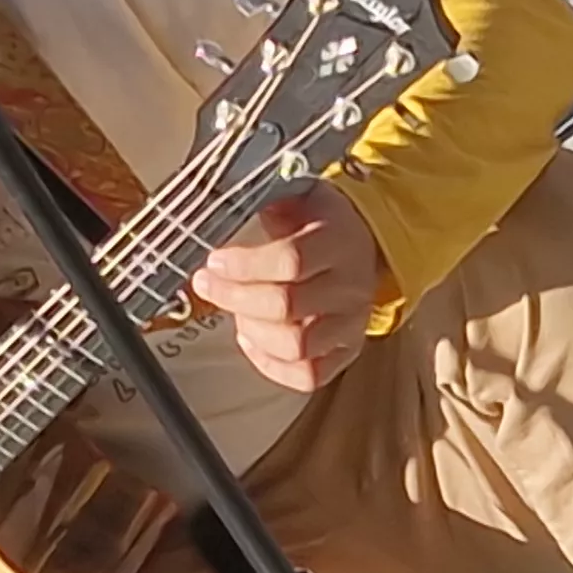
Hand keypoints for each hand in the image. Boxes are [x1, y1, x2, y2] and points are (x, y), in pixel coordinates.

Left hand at [191, 183, 379, 392]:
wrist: (365, 244)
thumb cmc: (319, 223)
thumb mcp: (298, 197)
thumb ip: (265, 201)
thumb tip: (218, 207)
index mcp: (339, 241)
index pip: (291, 260)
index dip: (244, 265)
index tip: (214, 261)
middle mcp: (350, 287)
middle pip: (287, 306)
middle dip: (234, 298)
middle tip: (207, 284)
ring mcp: (351, 324)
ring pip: (297, 346)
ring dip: (252, 331)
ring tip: (236, 311)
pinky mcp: (347, 351)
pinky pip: (308, 375)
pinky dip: (270, 364)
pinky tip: (250, 338)